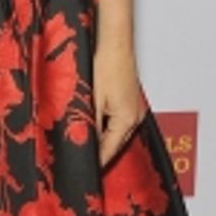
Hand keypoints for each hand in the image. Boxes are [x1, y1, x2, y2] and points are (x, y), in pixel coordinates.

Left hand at [93, 43, 147, 166]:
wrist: (114, 44)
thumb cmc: (106, 65)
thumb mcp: (91, 101)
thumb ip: (88, 126)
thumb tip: (82, 145)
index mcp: (127, 120)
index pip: (109, 151)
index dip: (95, 162)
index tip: (84, 171)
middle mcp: (135, 116)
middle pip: (114, 144)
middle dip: (98, 151)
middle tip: (80, 158)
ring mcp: (135, 109)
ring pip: (115, 133)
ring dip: (101, 137)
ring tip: (83, 141)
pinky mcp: (130, 101)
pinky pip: (117, 121)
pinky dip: (105, 125)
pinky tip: (92, 122)